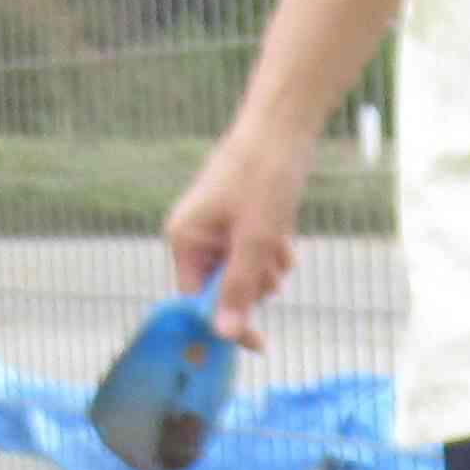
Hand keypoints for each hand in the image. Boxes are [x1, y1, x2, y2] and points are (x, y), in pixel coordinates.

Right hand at [162, 120, 311, 350]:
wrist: (284, 126)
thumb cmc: (264, 175)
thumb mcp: (256, 240)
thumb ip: (239, 287)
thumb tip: (224, 333)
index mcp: (185, 239)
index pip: (196, 301)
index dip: (226, 322)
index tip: (260, 344)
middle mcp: (195, 235)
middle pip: (224, 289)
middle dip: (255, 283)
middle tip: (271, 259)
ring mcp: (217, 227)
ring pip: (246, 272)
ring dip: (269, 266)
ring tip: (279, 239)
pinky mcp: (239, 220)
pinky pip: (257, 253)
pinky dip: (274, 249)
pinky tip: (284, 229)